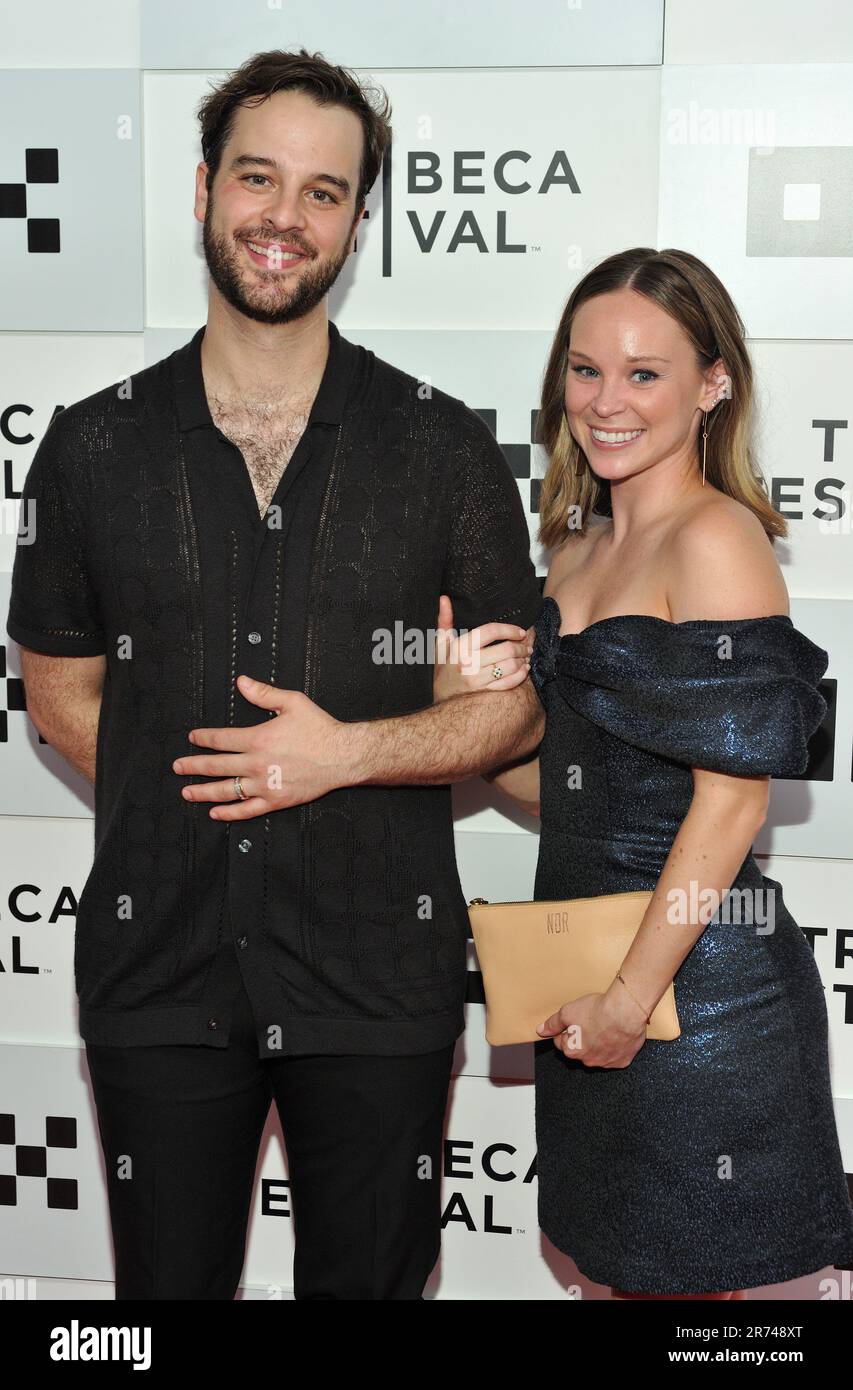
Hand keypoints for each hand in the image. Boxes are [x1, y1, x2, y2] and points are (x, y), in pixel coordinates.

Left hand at [171, 674, 350, 818]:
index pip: (220, 739)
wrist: (342, 756)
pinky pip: (246, 810)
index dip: (203, 739)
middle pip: (216, 766)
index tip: (193, 739)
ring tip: (186, 791)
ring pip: (226, 790)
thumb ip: (264, 693)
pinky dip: (228, 813)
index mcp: (258, 738)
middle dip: (193, 765)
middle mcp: (256, 764)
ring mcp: (264, 785)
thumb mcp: (293, 702)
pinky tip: (215, 812)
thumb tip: (241, 682)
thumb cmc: (319, 729)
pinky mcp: (275, 801)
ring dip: (203, 791)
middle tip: (178, 766)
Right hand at [432, 593, 532, 701]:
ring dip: (523, 660)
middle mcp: (469, 663)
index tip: (520, 631)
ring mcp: (477, 680)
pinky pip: (508, 684)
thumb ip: (444, 620)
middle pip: (506, 650)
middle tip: (527, 645)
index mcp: (460, 647)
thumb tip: (444, 599)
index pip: (491, 631)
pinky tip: (524, 670)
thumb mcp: (440, 642)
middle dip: (521, 646)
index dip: (509, 629)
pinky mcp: (483, 692)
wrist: (437, 695)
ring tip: (526, 656)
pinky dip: (520, 676)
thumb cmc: (441, 666)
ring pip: (510, 667)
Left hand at [536, 987, 648, 1067]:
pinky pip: (615, 1056)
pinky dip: (615, 1048)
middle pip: (580, 1050)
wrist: (625, 1011)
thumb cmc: (597, 1011)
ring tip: (605, 1026)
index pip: (561, 1042)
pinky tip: (616, 1034)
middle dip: (582, 1038)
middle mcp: (589, 1061)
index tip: (575, 1021)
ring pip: (598, 1054)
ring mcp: (607, 1063)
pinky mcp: (622, 1061)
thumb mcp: (567, 1012)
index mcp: (572, 1051)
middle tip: (590, 1022)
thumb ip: (553, 1023)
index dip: (567, 1030)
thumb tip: (541, 1030)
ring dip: (599, 1044)